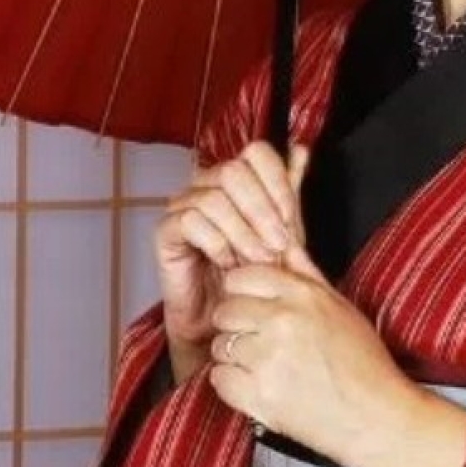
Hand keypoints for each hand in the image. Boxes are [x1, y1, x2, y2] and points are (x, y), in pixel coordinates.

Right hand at [154, 141, 308, 381]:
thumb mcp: (282, 230)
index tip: (291, 220)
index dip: (277, 183)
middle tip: (276, 246)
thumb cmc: (256, 272)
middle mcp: (207, 182)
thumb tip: (300, 149)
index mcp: (237, 175)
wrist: (229, 317)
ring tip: (257, 261)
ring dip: (242, 233)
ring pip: (213, 198)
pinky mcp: (165, 231)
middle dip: (261, 211)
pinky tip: (229, 264)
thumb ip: (288, 190)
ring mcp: (183, 204)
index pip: (257, 152)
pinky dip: (217, 244)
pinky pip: (191, 221)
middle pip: (234, 171)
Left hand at [209, 261, 465, 466]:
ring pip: (220, 345)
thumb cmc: (363, 361)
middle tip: (251, 336)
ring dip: (232, 354)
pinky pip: (219, 379)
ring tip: (257, 363)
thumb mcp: (341, 306)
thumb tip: (286, 247)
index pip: (244, 276)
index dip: (240, 289)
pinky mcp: (260, 396)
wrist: (375, 414)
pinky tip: (252, 383)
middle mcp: (282, 321)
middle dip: (233, 322)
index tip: (247, 301)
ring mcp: (269, 359)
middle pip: (225, 310)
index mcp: (304, 296)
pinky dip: (230, 383)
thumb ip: (308, 274)